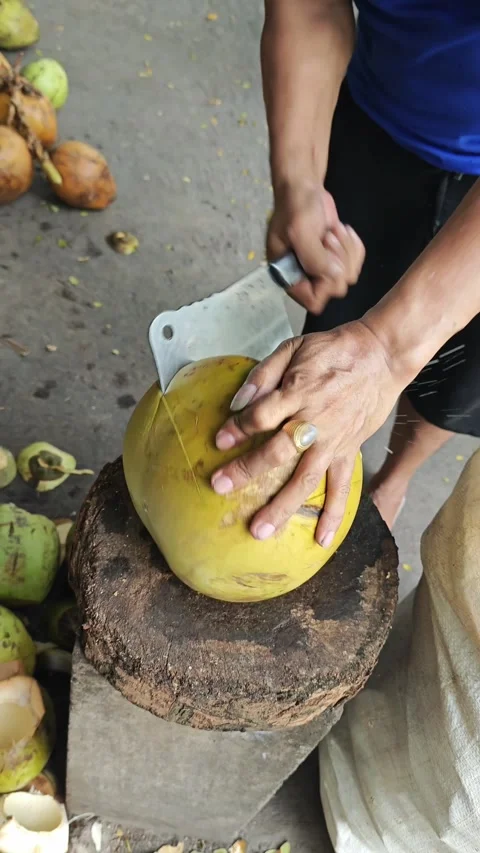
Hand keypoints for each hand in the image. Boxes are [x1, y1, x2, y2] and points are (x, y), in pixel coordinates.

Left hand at [211, 322, 404, 545]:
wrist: (380, 356)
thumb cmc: (333, 349)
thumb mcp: (294, 347)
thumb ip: (263, 373)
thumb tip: (237, 402)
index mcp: (297, 392)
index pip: (260, 416)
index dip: (237, 429)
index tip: (219, 442)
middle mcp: (314, 421)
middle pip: (276, 452)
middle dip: (246, 471)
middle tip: (220, 487)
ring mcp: (333, 441)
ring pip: (305, 479)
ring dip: (282, 506)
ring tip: (260, 530)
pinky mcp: (349, 452)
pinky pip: (342, 487)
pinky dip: (334, 515)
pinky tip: (321, 540)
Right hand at [267, 181, 364, 313]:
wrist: (304, 188)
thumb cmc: (295, 208)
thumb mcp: (300, 231)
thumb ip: (314, 258)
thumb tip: (335, 277)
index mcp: (288, 276)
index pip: (313, 301)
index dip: (325, 284)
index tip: (324, 258)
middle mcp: (305, 278)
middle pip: (336, 289)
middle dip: (337, 260)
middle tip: (326, 238)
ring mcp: (322, 269)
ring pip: (349, 276)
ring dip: (346, 250)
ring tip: (331, 231)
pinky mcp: (336, 259)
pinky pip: (356, 264)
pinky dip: (354, 246)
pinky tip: (342, 231)